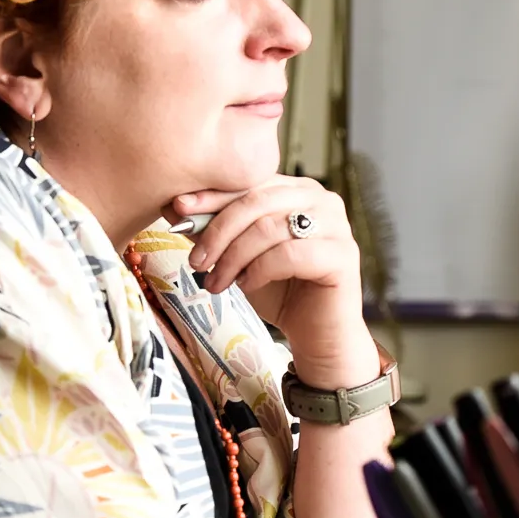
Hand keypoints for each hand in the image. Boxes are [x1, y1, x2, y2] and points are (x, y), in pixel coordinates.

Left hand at [172, 177, 376, 390]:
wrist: (316, 334)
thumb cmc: (280, 291)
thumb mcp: (240, 256)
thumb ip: (216, 229)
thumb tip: (176, 206)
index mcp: (298, 189)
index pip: (249, 183)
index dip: (212, 197)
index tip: (177, 211)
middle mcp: (322, 199)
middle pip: (257, 202)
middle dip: (219, 232)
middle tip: (195, 261)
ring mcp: (337, 225)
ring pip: (269, 228)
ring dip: (233, 258)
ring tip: (216, 283)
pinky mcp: (343, 255)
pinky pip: (289, 254)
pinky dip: (259, 271)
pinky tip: (246, 286)